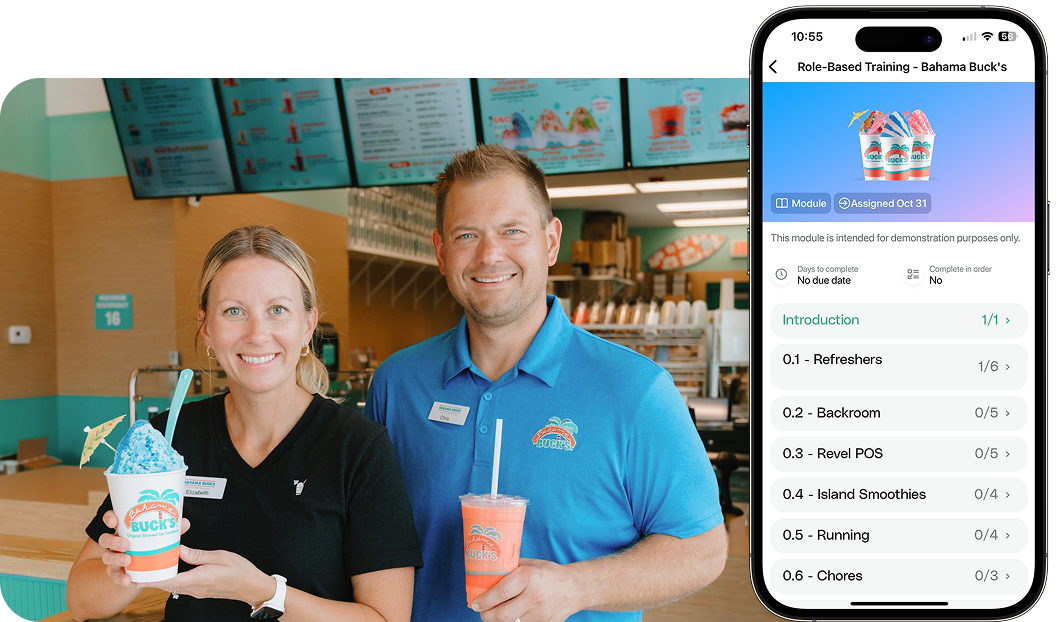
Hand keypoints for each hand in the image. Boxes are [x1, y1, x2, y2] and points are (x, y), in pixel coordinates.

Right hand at [98, 510, 190, 587]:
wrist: (148, 566)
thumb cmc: (151, 544)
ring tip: (129, 561)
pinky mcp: (117, 571)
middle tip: (126, 544)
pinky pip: (114, 575)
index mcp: (124, 529)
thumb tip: (184, 523)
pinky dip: (120, 578)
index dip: (109, 518)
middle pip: (105, 539)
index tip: (114, 521)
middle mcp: (116, 542)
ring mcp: (114, 557)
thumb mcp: (161, 535)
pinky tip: (129, 580)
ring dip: (116, 559)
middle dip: (113, 541)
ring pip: (107, 557)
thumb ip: (171, 529)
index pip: (111, 519)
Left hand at [137, 546, 274, 605]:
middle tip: (134, 569)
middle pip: (166, 585)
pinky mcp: (199, 590)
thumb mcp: (221, 556)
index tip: (136, 576)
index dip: (151, 579)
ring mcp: (197, 591)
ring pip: (172, 586)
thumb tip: (180, 550)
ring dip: (159, 579)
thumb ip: (199, 555)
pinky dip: (170, 579)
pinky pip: (180, 585)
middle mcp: (195, 588)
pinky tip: (167, 570)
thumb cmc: (241, 571)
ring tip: (147, 568)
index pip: (170, 581)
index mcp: (199, 579)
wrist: (252, 586)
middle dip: (150, 578)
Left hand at [471, 558, 579, 621]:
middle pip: (502, 615)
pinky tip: (511, 617)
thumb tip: (488, 572)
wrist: (575, 588)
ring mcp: (540, 614)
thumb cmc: (550, 574)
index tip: (474, 603)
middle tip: (481, 611)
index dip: (484, 601)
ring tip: (493, 614)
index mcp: (529, 577)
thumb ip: (511, 569)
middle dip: (486, 616)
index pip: (501, 593)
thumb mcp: (531, 565)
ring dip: (498, 621)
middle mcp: (535, 597)